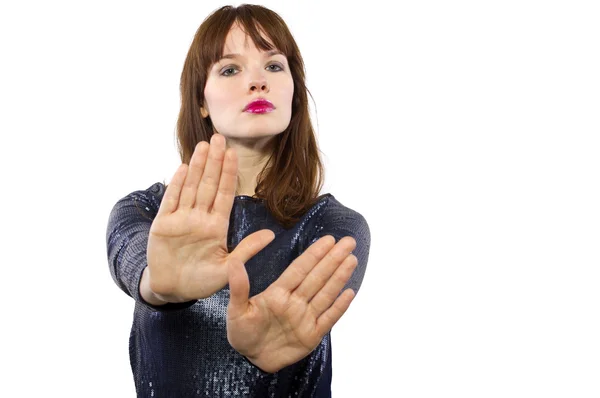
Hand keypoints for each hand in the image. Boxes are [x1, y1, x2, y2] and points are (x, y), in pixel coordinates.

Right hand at [146, 133, 274, 301]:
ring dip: (197, 167)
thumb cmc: (202, 281)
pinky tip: (183, 168)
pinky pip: (171, 201)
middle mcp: (199, 218)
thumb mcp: (228, 269)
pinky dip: (176, 185)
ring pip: (190, 187)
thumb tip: (271, 235)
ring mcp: (180, 219)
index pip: (224, 194)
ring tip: (203, 146)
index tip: (234, 154)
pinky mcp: (162, 225)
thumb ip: (247, 250)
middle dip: (214, 161)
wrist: (174, 291)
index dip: (228, 174)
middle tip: (219, 138)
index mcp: (216, 226)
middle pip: (208, 184)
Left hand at [226, 234, 357, 372]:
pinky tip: (350, 292)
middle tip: (348, 242)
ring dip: (339, 277)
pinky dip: (339, 307)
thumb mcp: (236, 310)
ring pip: (326, 294)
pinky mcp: (312, 335)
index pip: (300, 269)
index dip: (314, 254)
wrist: (250, 359)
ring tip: (351, 260)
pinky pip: (328, 319)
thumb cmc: (242, 332)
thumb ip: (239, 287)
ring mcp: (305, 318)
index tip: (328, 240)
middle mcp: (295, 302)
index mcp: (278, 293)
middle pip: (317, 277)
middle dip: (333, 259)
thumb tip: (234, 262)